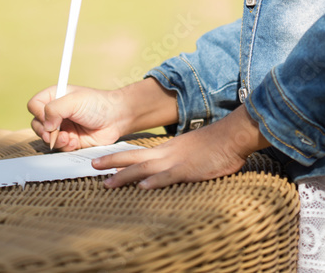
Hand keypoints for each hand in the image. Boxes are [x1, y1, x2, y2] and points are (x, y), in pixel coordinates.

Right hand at [27, 85, 126, 150]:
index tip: (49, 117)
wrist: (117, 118)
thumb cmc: (98, 104)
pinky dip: (65, 146)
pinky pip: (59, 146)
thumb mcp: (74, 101)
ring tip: (68, 137)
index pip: (34, 104)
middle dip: (44, 131)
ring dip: (55, 140)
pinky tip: (75, 141)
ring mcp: (62, 126)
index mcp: (55, 96)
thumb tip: (45, 125)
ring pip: (46, 137)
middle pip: (37, 123)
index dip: (38, 113)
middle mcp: (56, 111)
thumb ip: (54, 109)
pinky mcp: (70, 139)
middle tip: (53, 133)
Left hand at [91, 106, 268, 189]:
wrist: (232, 136)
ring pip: (144, 168)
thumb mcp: (193, 150)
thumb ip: (180, 158)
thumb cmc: (216, 145)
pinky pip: (167, 177)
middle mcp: (167, 153)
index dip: (120, 158)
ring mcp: (175, 161)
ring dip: (124, 175)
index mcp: (168, 149)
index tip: (104, 163)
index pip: (139, 153)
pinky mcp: (187, 170)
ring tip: (108, 183)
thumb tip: (173, 166)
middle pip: (134, 156)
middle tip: (93, 166)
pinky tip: (142, 187)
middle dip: (112, 162)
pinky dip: (153, 182)